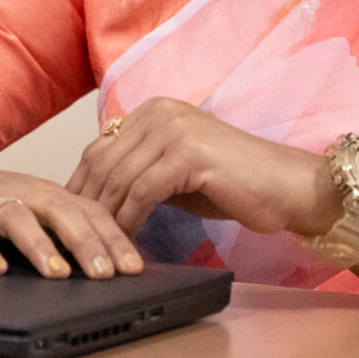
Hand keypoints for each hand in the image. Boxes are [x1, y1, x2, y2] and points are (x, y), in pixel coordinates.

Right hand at [0, 148, 143, 279]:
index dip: (114, 240)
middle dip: (86, 244)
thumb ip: (71, 230)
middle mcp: (24, 196)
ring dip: (40, 246)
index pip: (91, 214)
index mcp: (50, 195)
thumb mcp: (38, 210)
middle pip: (61, 214)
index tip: (133, 269)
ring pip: (18, 221)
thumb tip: (116, 264)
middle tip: (105, 274)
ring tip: (58, 273)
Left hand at [66, 98, 338, 238]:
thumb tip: (97, 195)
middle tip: (74, 239)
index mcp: (154, 111)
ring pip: (119, 178)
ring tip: (97, 247)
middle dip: (85, 204)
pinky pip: (142, 192)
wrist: (289, 187)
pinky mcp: (188, 154)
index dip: (80, 187)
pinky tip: (126, 242)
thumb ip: (140, 172)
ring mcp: (174, 129)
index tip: (69, 220)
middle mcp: (160, 112)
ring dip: (105, 218)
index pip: (99, 149)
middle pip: (102, 162)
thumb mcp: (176, 172)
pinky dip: (129, 220)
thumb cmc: (235, 184)